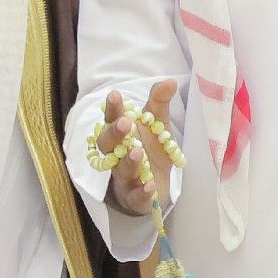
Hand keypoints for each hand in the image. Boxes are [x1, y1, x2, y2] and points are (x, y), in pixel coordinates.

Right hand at [100, 78, 180, 216]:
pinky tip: (149, 186)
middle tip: (125, 123)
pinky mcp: (135, 197)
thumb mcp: (158, 124)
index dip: (112, 108)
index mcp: (121, 134)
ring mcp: (125, 177)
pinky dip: (141, 193)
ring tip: (137, 151)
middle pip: (107, 145)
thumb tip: (170, 80)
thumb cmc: (152, 148)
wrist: (156, 183)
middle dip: (114, 134)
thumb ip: (159, 103)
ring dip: (128, 161)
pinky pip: (135, 196)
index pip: (112, 119)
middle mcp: (117, 154)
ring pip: (120, 170)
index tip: (115, 95)